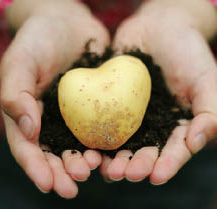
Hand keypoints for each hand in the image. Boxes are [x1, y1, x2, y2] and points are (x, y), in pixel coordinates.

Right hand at [0, 0, 109, 197]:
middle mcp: (52, 119)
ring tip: (96, 169)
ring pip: (80, 145)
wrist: (68, 22)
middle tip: (77, 182)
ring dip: (87, 161)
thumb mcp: (21, 61)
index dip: (37, 168)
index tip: (49, 185)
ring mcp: (76, 114)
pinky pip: (102, 127)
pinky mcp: (97, 105)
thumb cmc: (39, 38)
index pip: (29, 148)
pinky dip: (107, 142)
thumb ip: (16, 93)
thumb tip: (29, 129)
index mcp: (29, 114)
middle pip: (56, 153)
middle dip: (65, 171)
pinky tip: (115, 152)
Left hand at [100, 0, 216, 183]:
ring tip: (106, 169)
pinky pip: (101, 121)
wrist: (158, 28)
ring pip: (121, 143)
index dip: (167, 165)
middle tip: (125, 174)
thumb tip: (196, 141)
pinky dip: (96, 136)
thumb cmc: (186, 52)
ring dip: (113, 158)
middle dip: (135, 165)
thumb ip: (209, 111)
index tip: (157, 176)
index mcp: (175, 125)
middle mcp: (152, 125)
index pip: (172, 151)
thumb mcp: (205, 79)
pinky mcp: (110, 104)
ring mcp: (129, 116)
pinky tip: (90, 147)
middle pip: (144, 152)